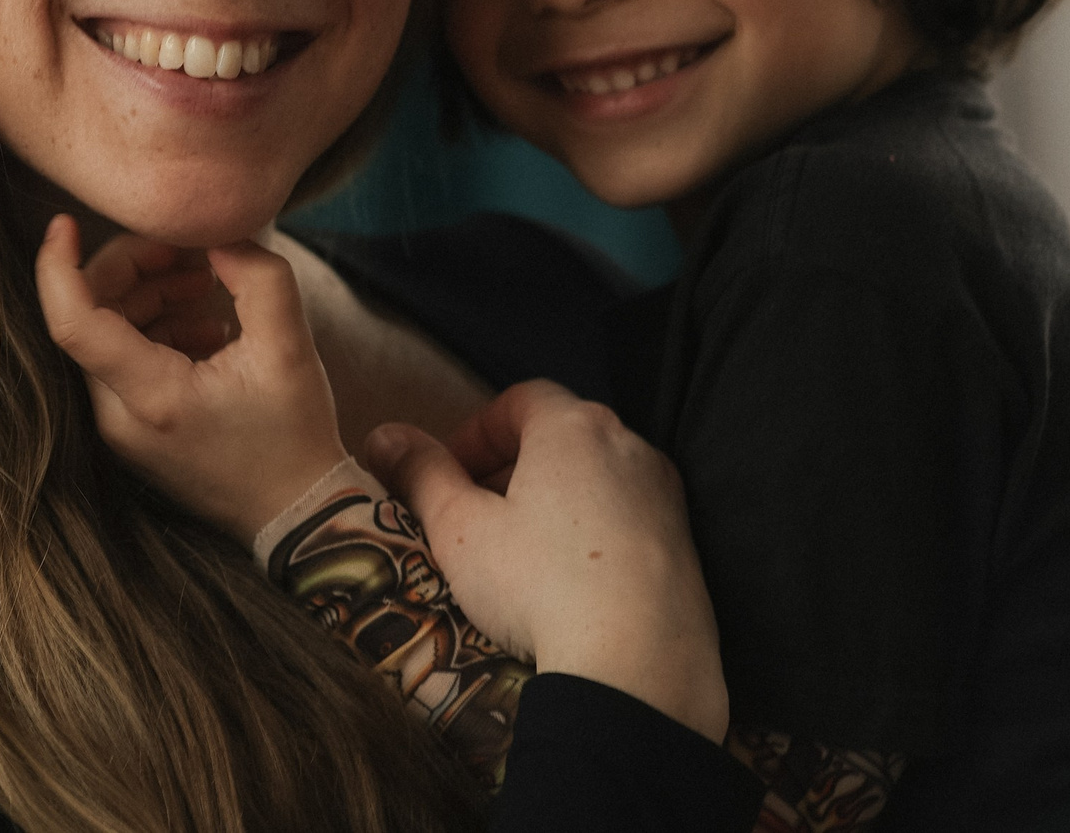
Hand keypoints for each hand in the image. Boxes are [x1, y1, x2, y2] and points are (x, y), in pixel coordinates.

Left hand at [35, 215, 345, 544]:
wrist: (298, 513)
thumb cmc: (295, 437)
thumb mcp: (291, 347)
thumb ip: (257, 275)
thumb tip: (218, 232)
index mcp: (152, 396)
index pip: (73, 323)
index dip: (60, 264)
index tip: (66, 222)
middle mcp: (120, 417)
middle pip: (92, 316)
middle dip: (136, 268)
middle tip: (192, 253)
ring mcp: (120, 427)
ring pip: (106, 334)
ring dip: (151, 294)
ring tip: (209, 289)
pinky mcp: (132, 428)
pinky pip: (123, 358)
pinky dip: (156, 326)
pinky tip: (207, 327)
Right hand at [362, 380, 729, 742]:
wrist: (638, 668)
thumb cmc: (542, 587)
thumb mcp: (460, 531)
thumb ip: (420, 475)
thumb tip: (384, 436)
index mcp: (573, 426)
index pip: (519, 400)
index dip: (475, 433)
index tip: (449, 474)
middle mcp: (630, 446)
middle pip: (560, 437)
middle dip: (510, 468)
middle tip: (474, 515)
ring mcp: (665, 496)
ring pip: (596, 479)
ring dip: (553, 502)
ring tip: (518, 555)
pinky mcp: (686, 547)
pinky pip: (627, 521)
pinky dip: (592, 535)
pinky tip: (567, 587)